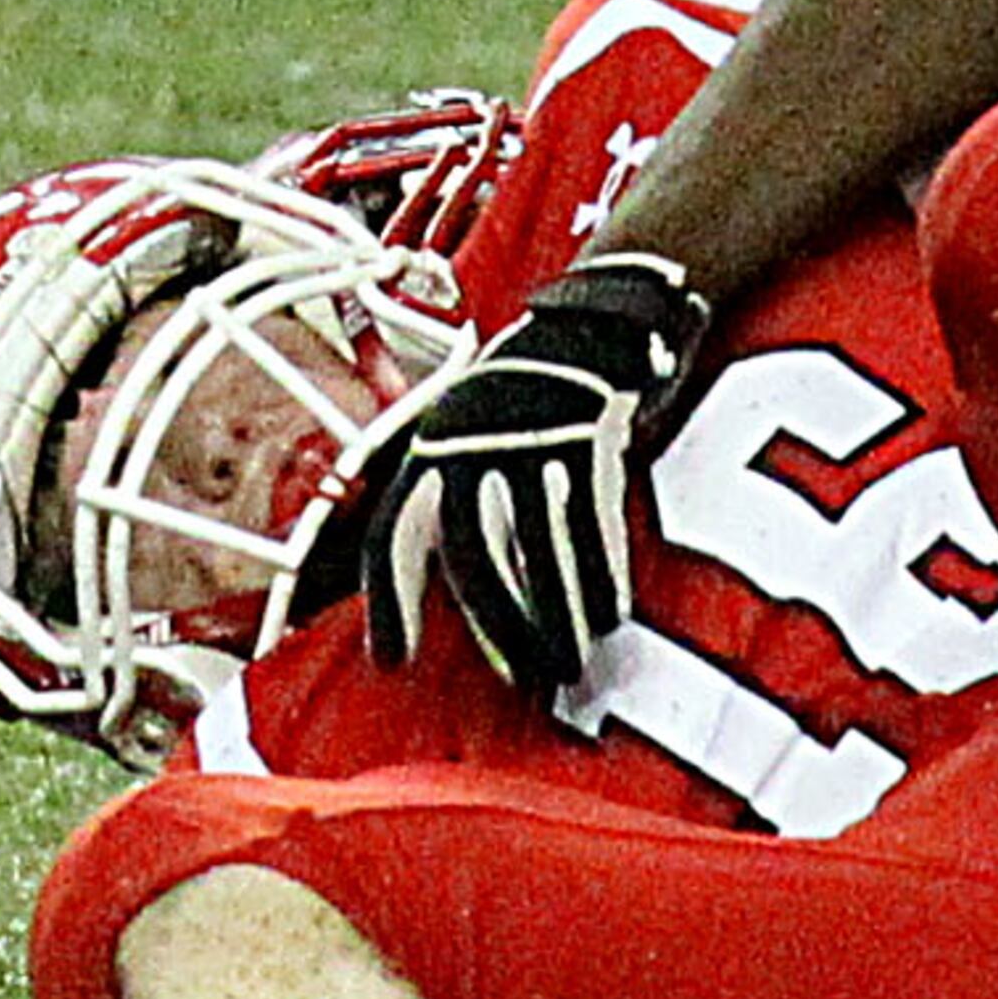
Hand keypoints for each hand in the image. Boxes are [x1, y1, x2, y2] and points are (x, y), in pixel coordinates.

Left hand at [359, 251, 711, 686]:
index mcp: (431, 442)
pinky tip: (608, 613)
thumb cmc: (536, 385)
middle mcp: (469, 440)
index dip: (389, 601)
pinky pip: (591, 523)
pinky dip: (600, 576)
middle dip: (499, 630)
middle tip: (521, 681)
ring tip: (570, 665)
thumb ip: (454, 486)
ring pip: (538, 550)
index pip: (393, 533)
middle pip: (475, 558)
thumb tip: (447, 573)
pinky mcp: (587, 432)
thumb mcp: (473, 423)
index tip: (392, 660)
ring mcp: (529, 435)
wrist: (602, 317)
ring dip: (556, 618)